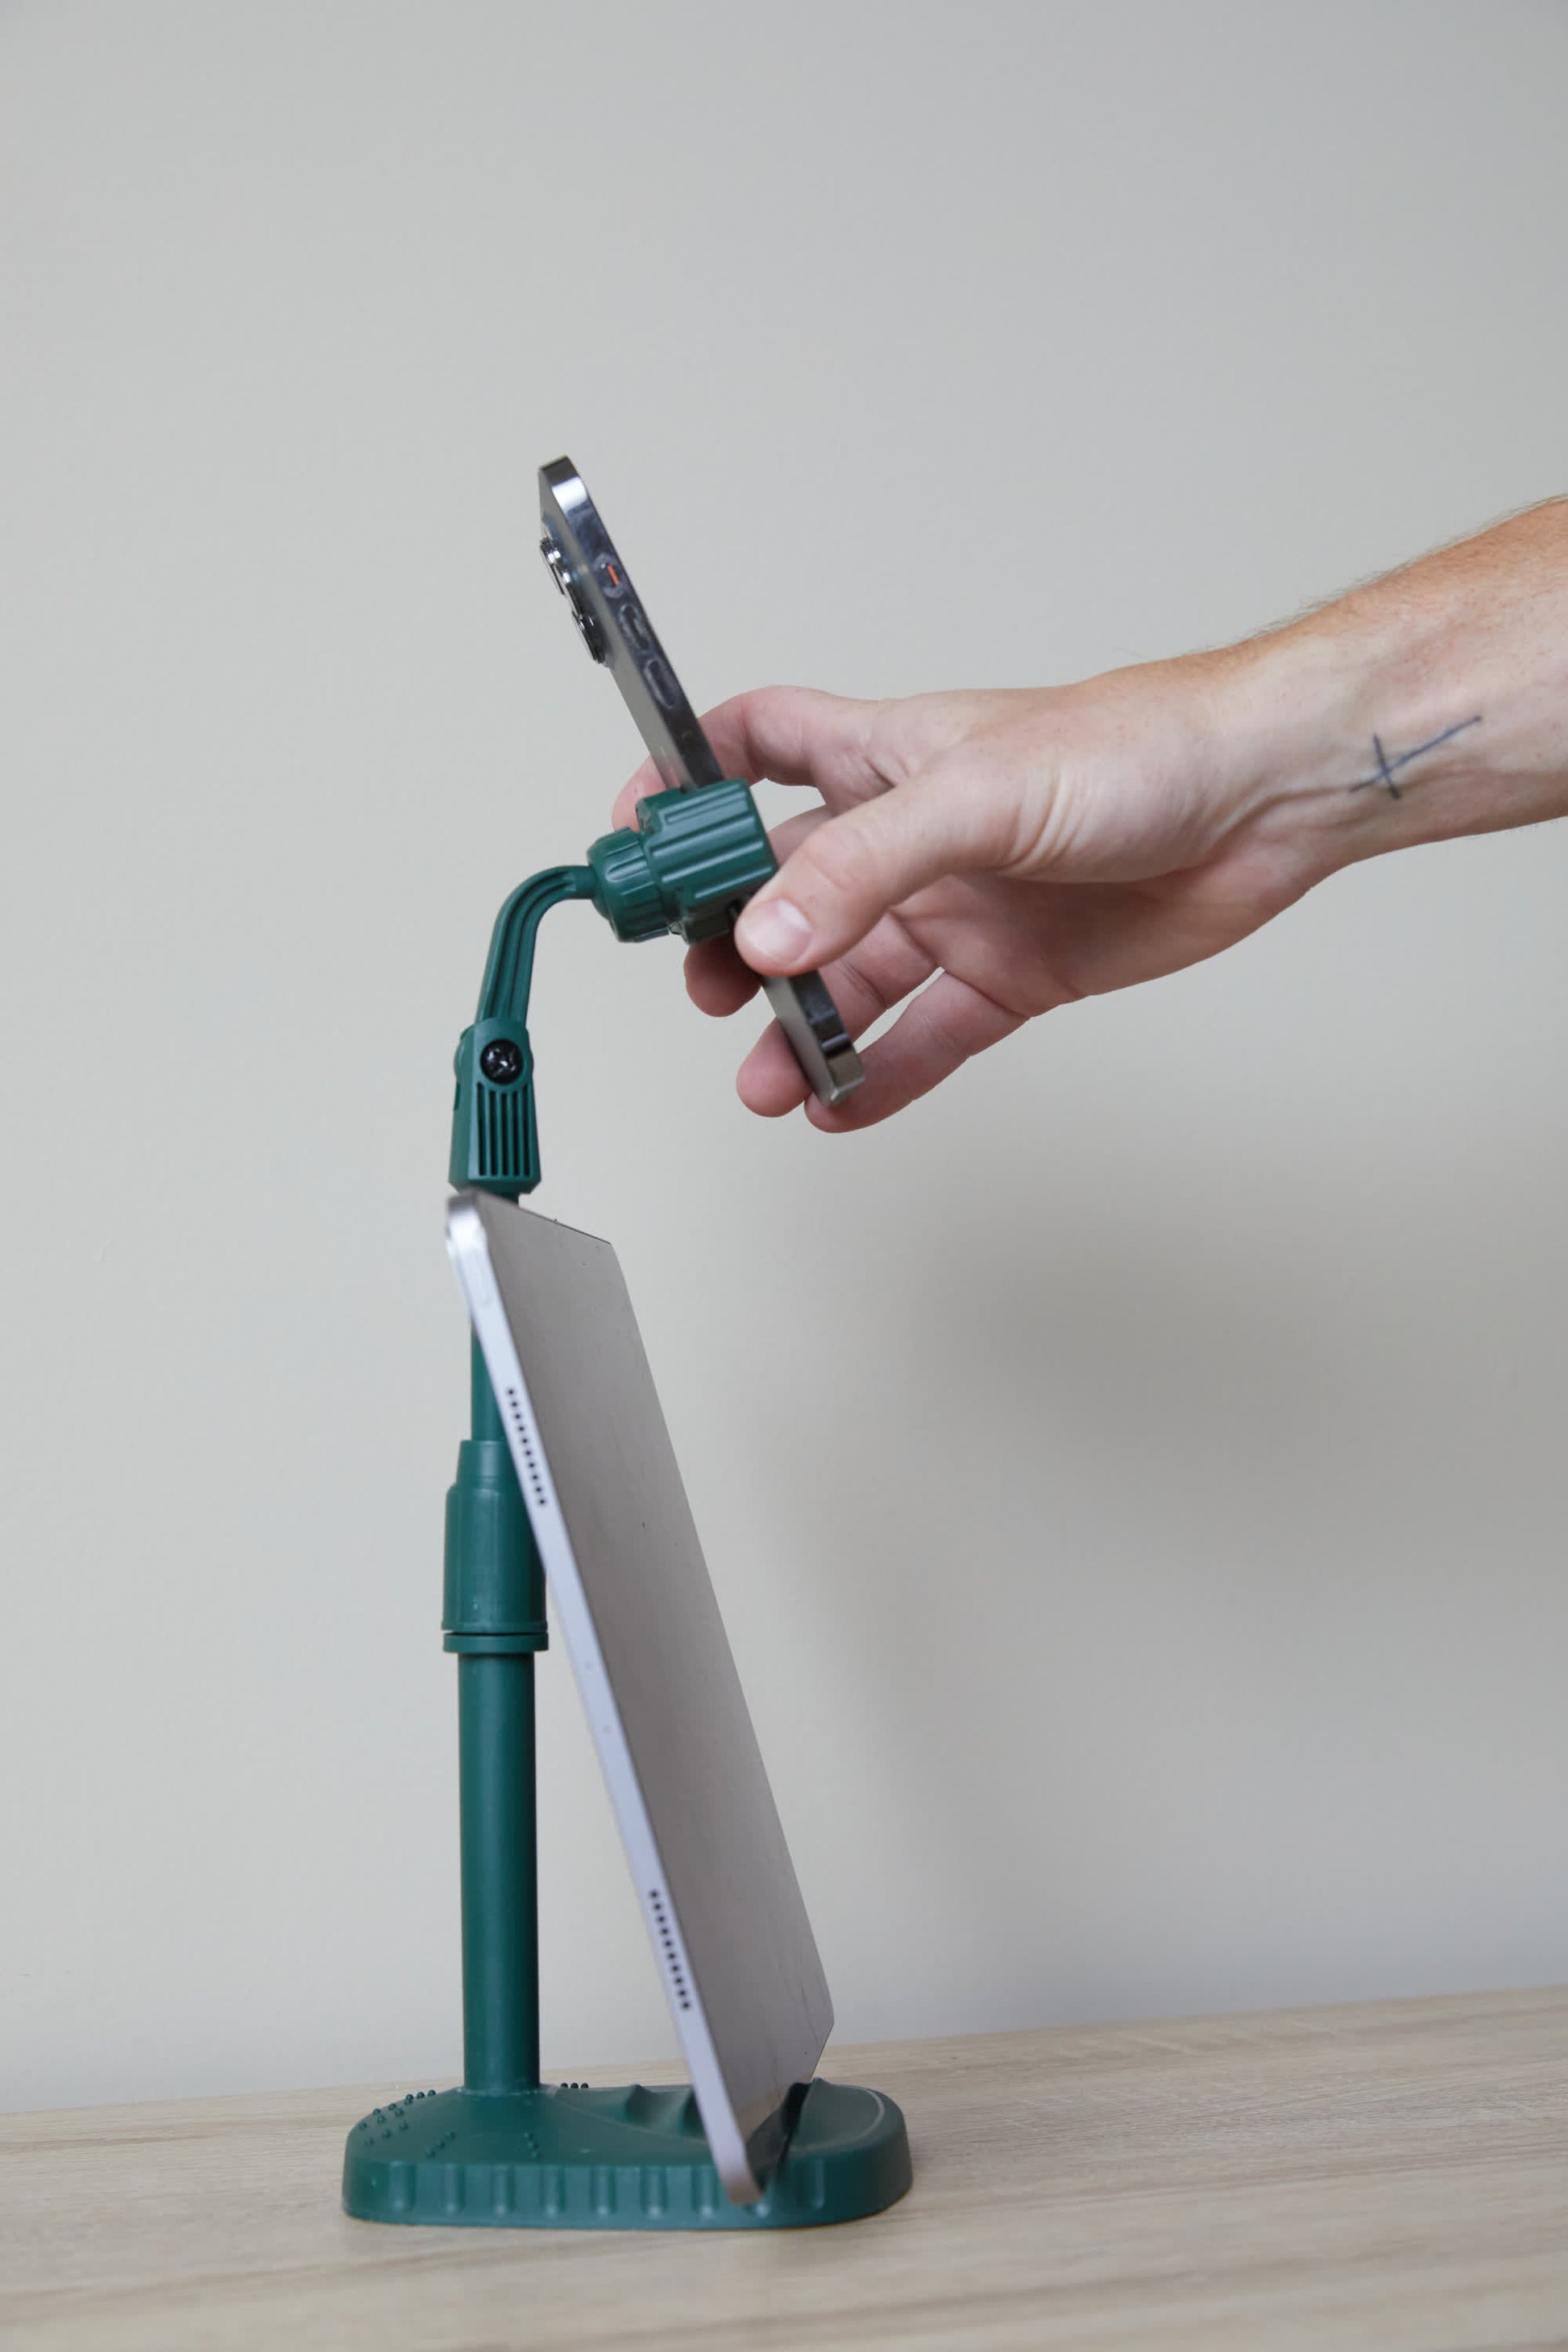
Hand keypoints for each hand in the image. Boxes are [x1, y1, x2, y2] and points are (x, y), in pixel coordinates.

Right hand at [613, 649, 1329, 1127]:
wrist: (1265, 803)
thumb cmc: (1138, 750)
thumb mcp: (977, 793)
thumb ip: (862, 867)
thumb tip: (767, 937)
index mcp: (888, 754)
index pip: (757, 742)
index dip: (689, 774)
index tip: (638, 830)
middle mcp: (914, 835)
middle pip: (786, 886)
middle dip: (732, 939)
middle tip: (704, 991)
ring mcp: (962, 909)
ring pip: (851, 978)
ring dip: (801, 1029)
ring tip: (767, 1078)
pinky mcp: (1015, 975)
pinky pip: (927, 1035)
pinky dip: (880, 1073)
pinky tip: (840, 1103)